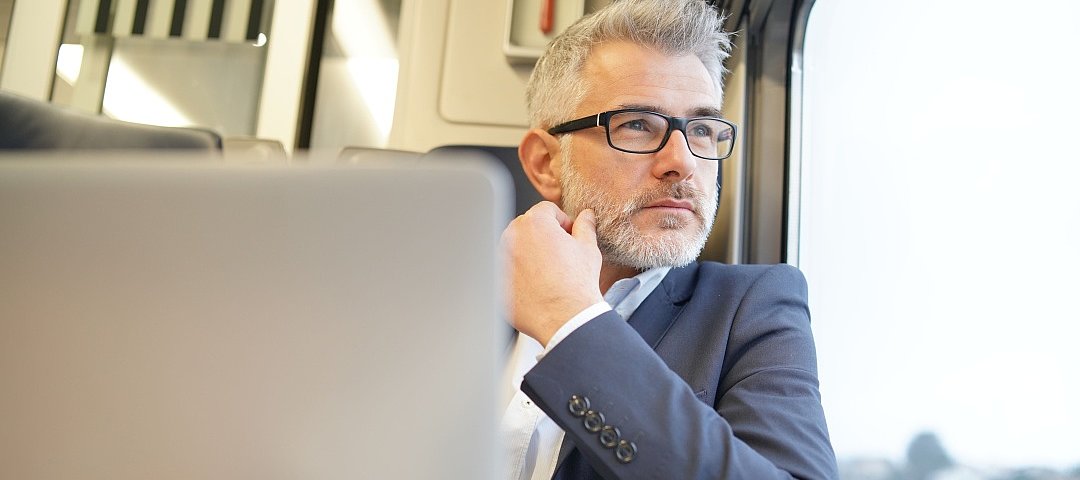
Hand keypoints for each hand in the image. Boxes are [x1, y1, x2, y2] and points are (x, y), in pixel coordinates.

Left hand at [502, 202, 603, 345]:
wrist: (565, 318)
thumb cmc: (577, 284)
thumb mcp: (588, 249)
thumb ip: (585, 226)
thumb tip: (586, 216)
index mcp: (535, 223)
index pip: (546, 210)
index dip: (562, 221)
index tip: (568, 236)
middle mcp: (512, 237)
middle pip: (527, 225)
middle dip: (543, 235)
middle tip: (559, 254)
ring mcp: (500, 258)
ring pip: (515, 247)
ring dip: (529, 252)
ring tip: (548, 272)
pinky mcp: (496, 279)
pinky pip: (507, 268)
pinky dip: (518, 272)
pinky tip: (536, 284)